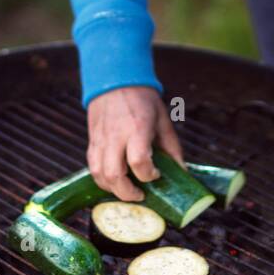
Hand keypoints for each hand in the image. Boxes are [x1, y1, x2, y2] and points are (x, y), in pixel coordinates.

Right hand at [86, 85, 185, 200]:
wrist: (114, 80)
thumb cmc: (142, 99)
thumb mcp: (162, 119)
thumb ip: (172, 148)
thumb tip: (182, 172)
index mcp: (137, 128)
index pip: (139, 161)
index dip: (149, 174)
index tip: (157, 174)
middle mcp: (115, 136)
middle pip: (114, 174)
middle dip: (128, 193)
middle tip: (141, 194)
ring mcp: (100, 140)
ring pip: (99, 175)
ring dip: (113, 189)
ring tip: (128, 190)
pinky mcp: (92, 142)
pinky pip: (92, 168)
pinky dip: (102, 180)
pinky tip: (115, 181)